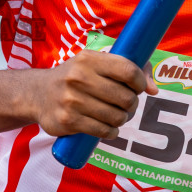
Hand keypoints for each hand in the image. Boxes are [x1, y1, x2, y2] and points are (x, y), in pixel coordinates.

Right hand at [28, 49, 152, 138]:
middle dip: (131, 104)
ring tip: (114, 115)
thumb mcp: (95, 64)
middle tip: (124, 104)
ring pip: (116, 117)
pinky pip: (104, 132)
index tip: (137, 87)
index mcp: (88, 59)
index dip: (139, 82)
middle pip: (126, 98)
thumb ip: (128, 69)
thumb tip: (153, 90)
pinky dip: (111, 132)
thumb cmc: (75, 77)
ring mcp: (72, 100)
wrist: (37, 94)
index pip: (128, 70)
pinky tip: (107, 127)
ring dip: (121, 119)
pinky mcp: (68, 121)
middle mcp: (78, 77)